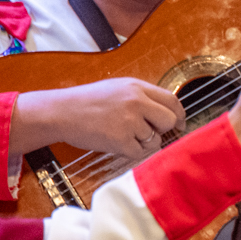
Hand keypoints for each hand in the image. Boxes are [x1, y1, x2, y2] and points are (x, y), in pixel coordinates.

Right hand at [12, 78, 184, 160]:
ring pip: (155, 139)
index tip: (180, 123)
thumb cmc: (88, 102)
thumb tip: (168, 112)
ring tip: (124, 135)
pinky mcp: (121, 140)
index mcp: (137, 87)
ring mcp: (129, 121)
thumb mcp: (117, 88)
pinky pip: (140, 152)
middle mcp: (136, 102)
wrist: (61, 112)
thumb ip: (142, 97)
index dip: (179, 114)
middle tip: (148, 132)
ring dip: (144, 142)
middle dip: (162, 129)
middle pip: (169, 120)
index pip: (172, 100)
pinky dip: (131, 151)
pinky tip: (117, 143)